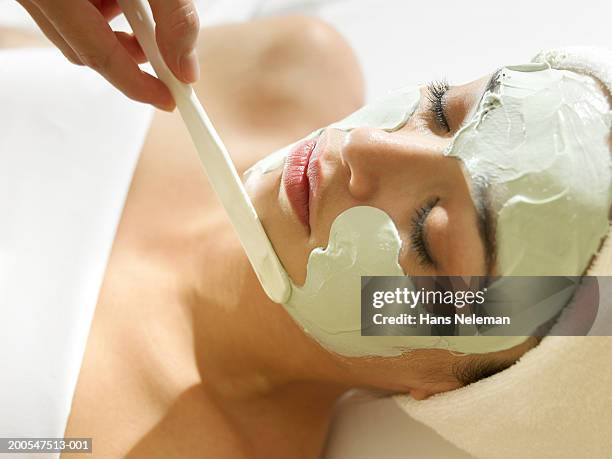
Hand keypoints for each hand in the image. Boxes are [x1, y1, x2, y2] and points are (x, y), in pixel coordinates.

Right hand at [16, 0, 200, 110]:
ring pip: (77, 32)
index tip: (170, 100)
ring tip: (144, 11)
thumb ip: (173, 15)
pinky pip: (71, 12)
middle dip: (131, 61)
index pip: (98, 55)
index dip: (138, 84)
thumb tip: (185, 68)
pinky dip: (103, 12)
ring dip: (118, 33)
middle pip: (85, 51)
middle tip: (167, 58)